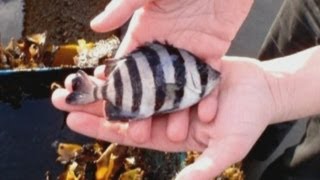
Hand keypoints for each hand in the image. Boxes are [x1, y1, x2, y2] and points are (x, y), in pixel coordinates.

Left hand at [52, 56, 277, 178]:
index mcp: (169, 134)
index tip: (74, 122)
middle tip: (63, 98)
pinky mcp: (177, 71)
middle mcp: (165, 113)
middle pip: (123, 110)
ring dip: (108, 84)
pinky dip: (132, 66)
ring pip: (132, 88)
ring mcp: (170, 91)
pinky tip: (114, 61)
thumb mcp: (227, 149)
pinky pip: (150, 68)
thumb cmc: (246, 123)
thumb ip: (204, 167)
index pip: (128, 133)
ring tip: (81, 79)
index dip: (101, 129)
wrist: (262, 92)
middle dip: (94, 106)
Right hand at [89, 0, 253, 142]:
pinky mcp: (212, 53)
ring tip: (176, 135)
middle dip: (148, 110)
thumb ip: (124, 6)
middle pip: (153, 85)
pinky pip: (208, 79)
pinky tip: (206, 116)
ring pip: (180, 87)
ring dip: (178, 110)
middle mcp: (164, 48)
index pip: (128, 66)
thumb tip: (96, 27)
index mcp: (144, 33)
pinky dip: (207, 96)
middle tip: (141, 135)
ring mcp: (188, 52)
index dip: (121, 90)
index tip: (114, 112)